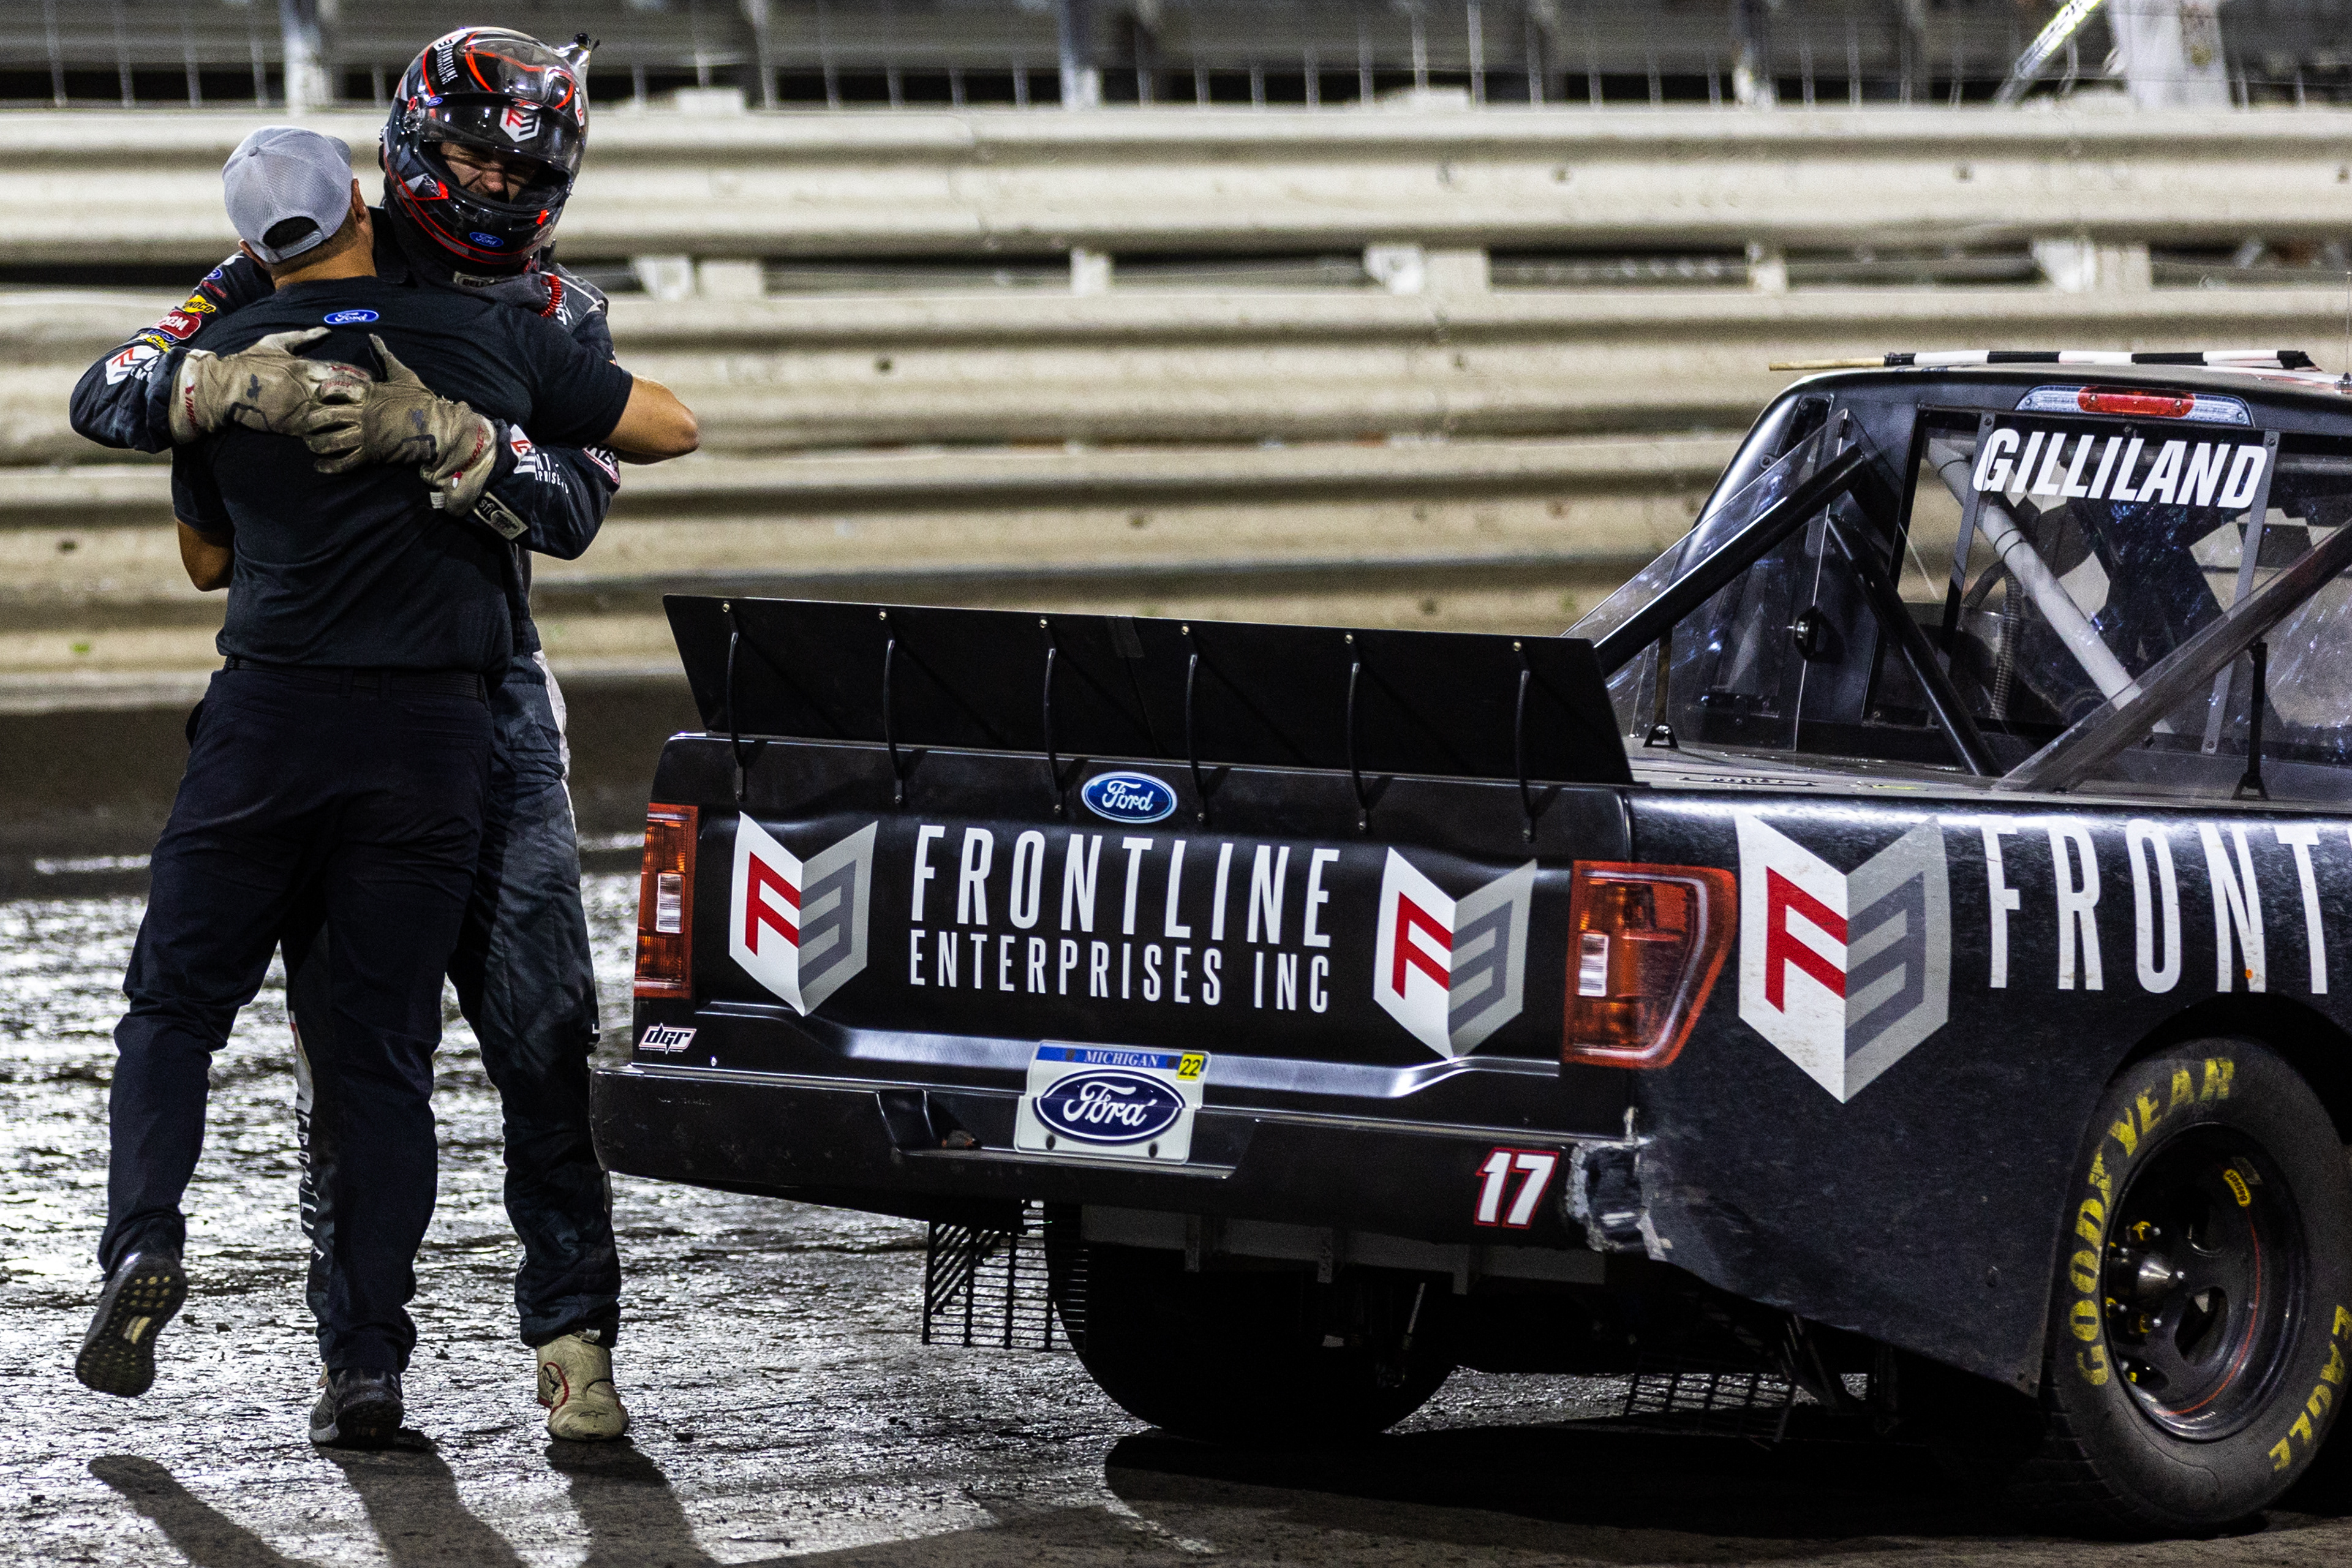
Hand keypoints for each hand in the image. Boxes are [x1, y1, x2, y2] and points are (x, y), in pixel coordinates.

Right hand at [166, 327, 369, 443]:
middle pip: (345, 393)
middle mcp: (306, 386)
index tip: (372, 381)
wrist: (223, 387)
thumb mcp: (275, 343)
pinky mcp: (292, 425)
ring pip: (336, 413)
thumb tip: (326, 330)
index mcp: (305, 366)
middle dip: (362, 398)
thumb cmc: (248, 362)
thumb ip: (302, 337)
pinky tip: (347, 435)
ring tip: (366, 420)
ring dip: (351, 417)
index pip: (343, 371)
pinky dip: (333, 433)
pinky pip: (319, 431)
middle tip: (376, 403)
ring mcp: (300, 407)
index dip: (360, 377)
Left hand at [301, 336, 499, 517]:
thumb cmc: (421, 401)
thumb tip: (374, 337)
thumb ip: (385, 357)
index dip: (323, 391)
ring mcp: (366, 435)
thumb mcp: (403, 374)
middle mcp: (362, 414)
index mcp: (368, 393)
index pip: (336, 388)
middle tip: (306, 424)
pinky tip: (320, 466)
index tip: (317, 395)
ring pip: (331, 441)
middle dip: (312, 421)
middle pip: (326, 416)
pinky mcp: (372, 454)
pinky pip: (345, 462)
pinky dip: (330, 466)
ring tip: (312, 445)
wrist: (438, 428)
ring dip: (317, 444)